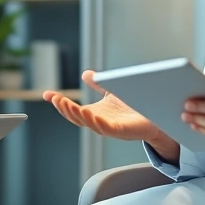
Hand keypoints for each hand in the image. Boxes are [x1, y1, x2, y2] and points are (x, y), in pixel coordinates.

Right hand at [45, 71, 179, 163]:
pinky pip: (105, 128)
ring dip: (77, 115)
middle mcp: (100, 121)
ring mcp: (110, 127)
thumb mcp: (112, 91)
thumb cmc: (135, 105)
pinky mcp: (121, 131)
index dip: (59, 103)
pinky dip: (95, 122)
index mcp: (95, 112)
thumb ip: (99, 84)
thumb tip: (85, 74)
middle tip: (57, 99)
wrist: (157, 116)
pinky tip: (89, 113)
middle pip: (77, 117)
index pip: (73, 109)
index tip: (47, 94)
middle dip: (65, 109)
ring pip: (88, 123)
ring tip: (68, 105)